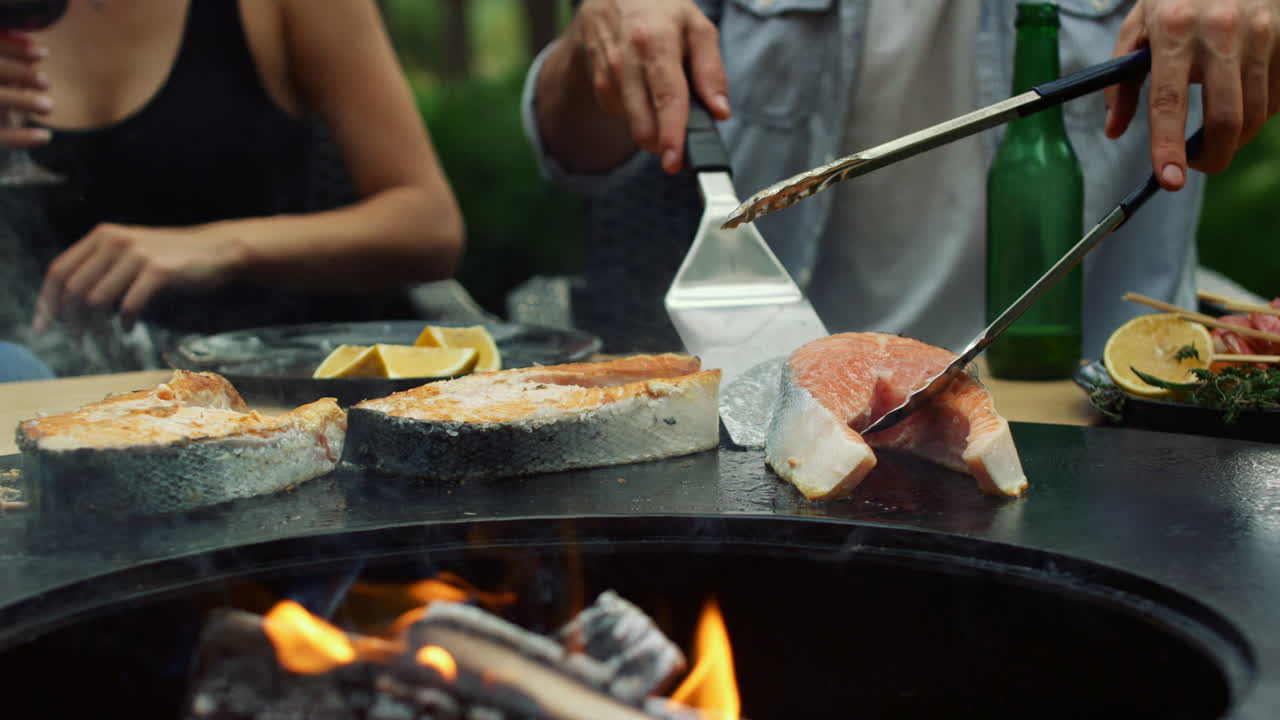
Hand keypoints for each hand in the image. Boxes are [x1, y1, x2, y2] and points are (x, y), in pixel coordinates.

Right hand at [0, 31, 52, 147]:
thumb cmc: (2, 96)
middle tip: (47, 83)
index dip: (12, 48)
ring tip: (50, 107)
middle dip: (18, 73)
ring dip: (21, 101)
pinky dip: (20, 138)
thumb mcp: (4, 77)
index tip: (44, 53)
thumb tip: (31, 40)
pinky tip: (45, 136)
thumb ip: (9, 56)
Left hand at [33, 223, 245, 333]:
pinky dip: (124, 322)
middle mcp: (115, 240)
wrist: (217, 250)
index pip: (59, 270)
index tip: (44, 328)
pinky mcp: (158, 270)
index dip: (47, 302)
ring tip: (104, 340)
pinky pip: (128, 305)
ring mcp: (137, 254)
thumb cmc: (172, 258)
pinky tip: (128, 328)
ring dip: (97, 327)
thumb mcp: (131, 253)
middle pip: (73, 288)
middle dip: (71, 321)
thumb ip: (102, 267)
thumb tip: (70, 304)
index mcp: (102, 235)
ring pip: (96, 300)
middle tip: (79, 340)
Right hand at [565, 0, 728, 172]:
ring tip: (664, 94)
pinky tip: (644, 87)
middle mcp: (626, 60)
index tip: (674, 161)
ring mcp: (608, 75)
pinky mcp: (599, 86)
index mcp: (656, 42)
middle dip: (665, 142)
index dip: (672, 133)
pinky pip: (625, 115)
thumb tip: (720, 111)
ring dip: (654, 125)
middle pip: (644, 123)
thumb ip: (711, 69)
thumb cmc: (660, 11)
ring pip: (634, 125)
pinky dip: (640, 111)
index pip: (667, 96)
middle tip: (683, 141)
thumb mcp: (697, 26)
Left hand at [1105, 0, 1279, 188]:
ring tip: (1215, 133)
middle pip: (1227, 118)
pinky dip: (1261, 111)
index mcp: (1174, 29)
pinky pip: (1278, 96)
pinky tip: (1242, 100)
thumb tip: (1114, 130)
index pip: (1169, 102)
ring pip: (1258, 112)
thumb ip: (1121, 80)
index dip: (1169, 147)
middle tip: (1197, 166)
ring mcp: (1261, 33)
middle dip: (1214, 157)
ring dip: (1236, 137)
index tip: (1169, 179)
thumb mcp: (1139, 24)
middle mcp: (1221, 31)